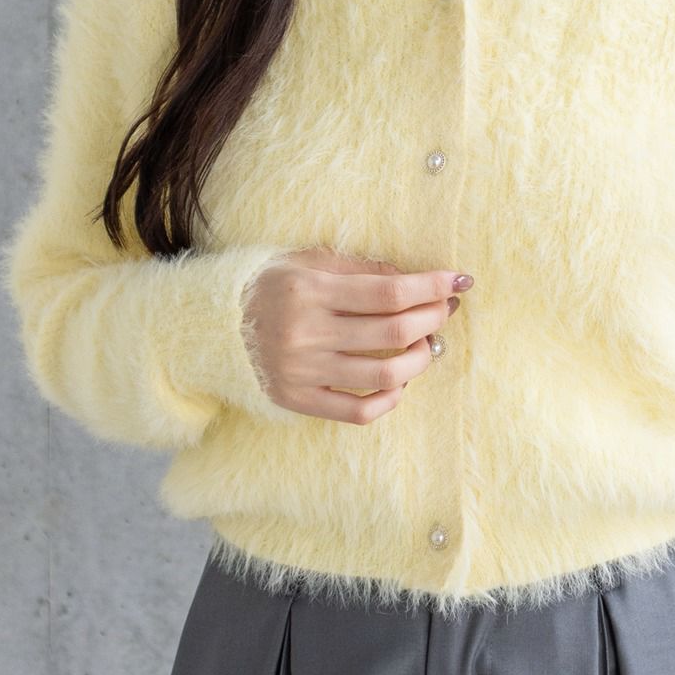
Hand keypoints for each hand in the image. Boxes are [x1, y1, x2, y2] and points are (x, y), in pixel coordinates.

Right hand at [242, 248, 471, 422]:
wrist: (217, 327)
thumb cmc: (274, 288)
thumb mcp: (310, 263)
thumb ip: (361, 270)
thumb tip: (415, 279)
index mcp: (310, 290)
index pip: (389, 292)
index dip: (431, 287)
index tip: (457, 282)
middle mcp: (306, 332)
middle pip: (395, 331)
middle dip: (433, 319)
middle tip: (444, 311)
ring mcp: (303, 371)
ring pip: (385, 375)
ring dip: (421, 360)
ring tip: (426, 347)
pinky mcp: (298, 400)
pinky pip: (358, 412)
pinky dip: (389, 399)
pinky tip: (399, 383)